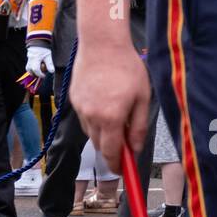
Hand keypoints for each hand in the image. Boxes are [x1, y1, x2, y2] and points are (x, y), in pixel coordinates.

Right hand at [25, 45, 53, 79]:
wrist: (38, 41)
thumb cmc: (44, 48)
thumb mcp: (48, 56)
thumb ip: (49, 64)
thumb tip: (51, 72)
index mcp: (35, 59)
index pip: (36, 70)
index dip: (40, 74)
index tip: (44, 75)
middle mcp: (30, 60)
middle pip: (30, 70)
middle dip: (35, 74)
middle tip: (41, 74)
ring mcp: (28, 59)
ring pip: (28, 68)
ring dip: (33, 71)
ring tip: (39, 71)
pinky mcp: (28, 58)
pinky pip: (28, 65)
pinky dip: (32, 68)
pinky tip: (37, 66)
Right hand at [70, 38, 149, 173]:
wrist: (101, 43)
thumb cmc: (126, 67)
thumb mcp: (142, 97)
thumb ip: (138, 126)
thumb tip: (136, 148)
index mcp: (111, 118)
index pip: (112, 153)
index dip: (118, 166)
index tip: (123, 172)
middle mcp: (92, 116)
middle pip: (99, 146)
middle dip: (111, 150)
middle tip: (125, 144)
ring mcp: (80, 108)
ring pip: (91, 133)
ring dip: (103, 134)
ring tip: (115, 115)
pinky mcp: (73, 99)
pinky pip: (84, 118)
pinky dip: (94, 119)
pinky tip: (104, 103)